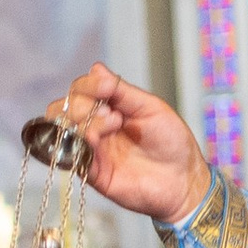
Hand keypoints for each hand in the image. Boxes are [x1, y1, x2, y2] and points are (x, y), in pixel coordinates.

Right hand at [60, 62, 204, 223]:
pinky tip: (98, 139)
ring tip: (112, 124)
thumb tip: (96, 68)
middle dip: (82, 104)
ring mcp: (92, 150)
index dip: (88, 85)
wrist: (185, 179)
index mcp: (108, 110)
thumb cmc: (172, 143)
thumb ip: (122, 91)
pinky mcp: (92, 173)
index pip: (81, 91)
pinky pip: (72, 156)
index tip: (107, 88)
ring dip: (82, 121)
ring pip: (63, 130)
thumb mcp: (150, 107)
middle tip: (111, 113)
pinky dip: (82, 142)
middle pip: (64, 108)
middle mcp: (95, 128)